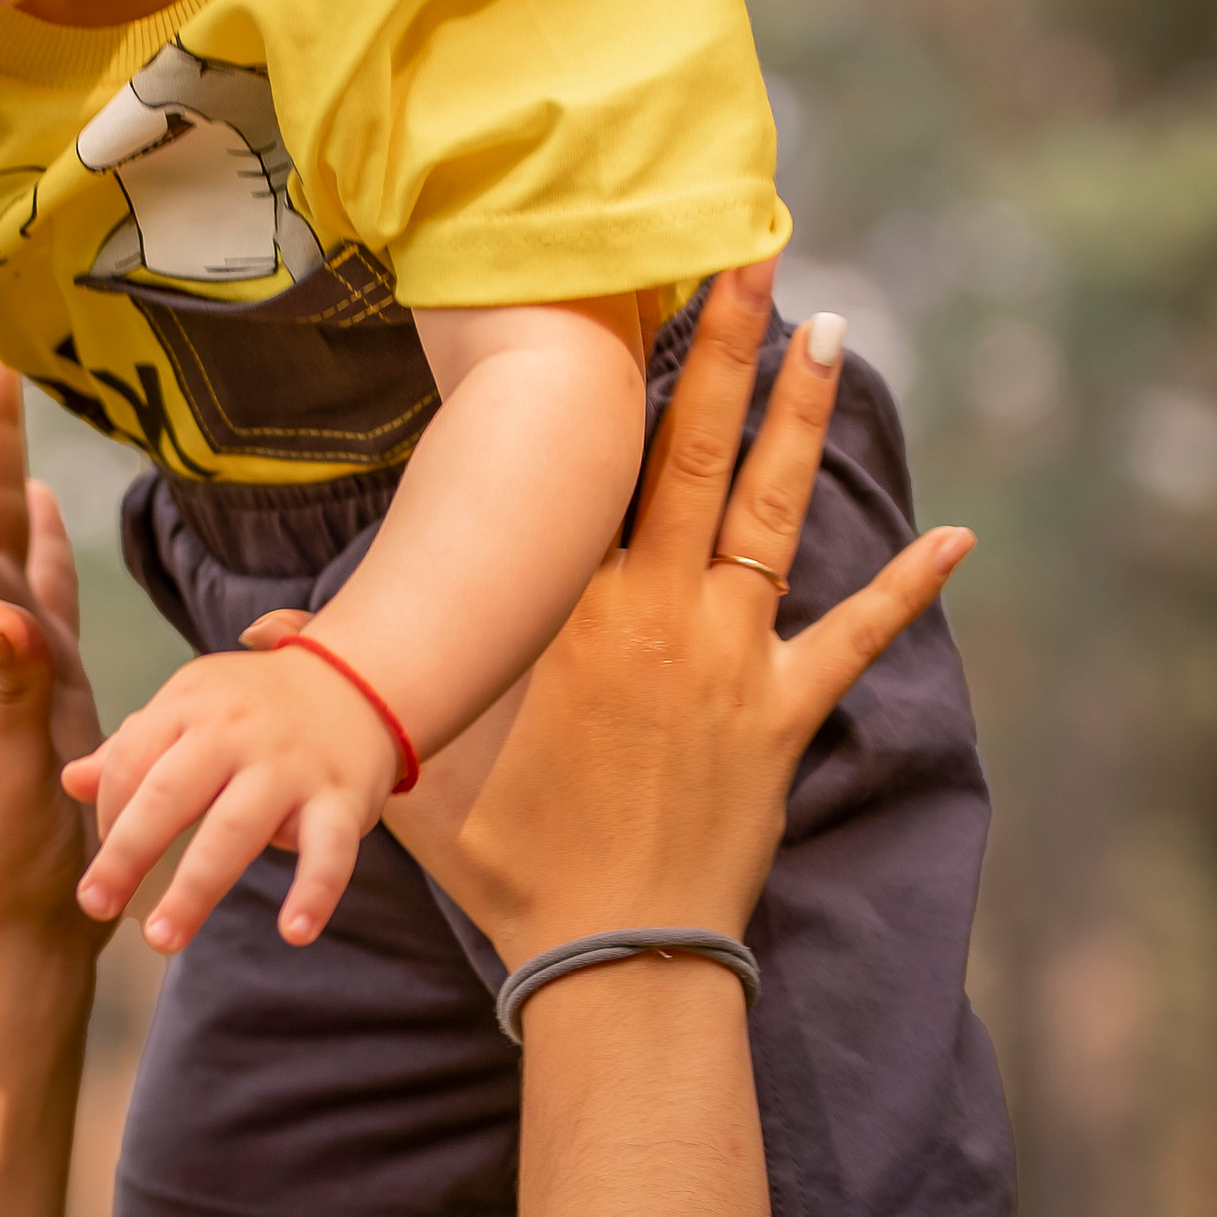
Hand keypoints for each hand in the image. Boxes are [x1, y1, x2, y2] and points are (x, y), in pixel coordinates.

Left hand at [63, 646, 399, 952]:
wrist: (358, 680)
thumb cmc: (256, 705)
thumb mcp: (190, 706)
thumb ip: (133, 746)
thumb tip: (71, 781)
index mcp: (190, 706)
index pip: (130, 766)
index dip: (108, 820)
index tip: (103, 868)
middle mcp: (236, 732)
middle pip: (169, 796)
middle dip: (127, 854)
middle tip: (95, 905)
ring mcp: (290, 766)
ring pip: (235, 829)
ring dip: (196, 889)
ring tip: (162, 938)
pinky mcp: (342, 798)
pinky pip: (330, 851)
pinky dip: (316, 891)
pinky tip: (294, 933)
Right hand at [387, 263, 973, 968]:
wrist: (611, 953)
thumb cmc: (509, 862)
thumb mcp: (412, 766)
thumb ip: (352, 686)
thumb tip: (255, 641)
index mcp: (570, 612)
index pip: (601, 470)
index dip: (628, 379)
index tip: (643, 293)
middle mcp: (656, 611)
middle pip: (698, 455)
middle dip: (729, 351)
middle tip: (755, 263)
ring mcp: (730, 657)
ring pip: (776, 515)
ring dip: (804, 421)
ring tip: (830, 333)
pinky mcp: (784, 714)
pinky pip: (856, 636)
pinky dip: (912, 586)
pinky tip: (961, 535)